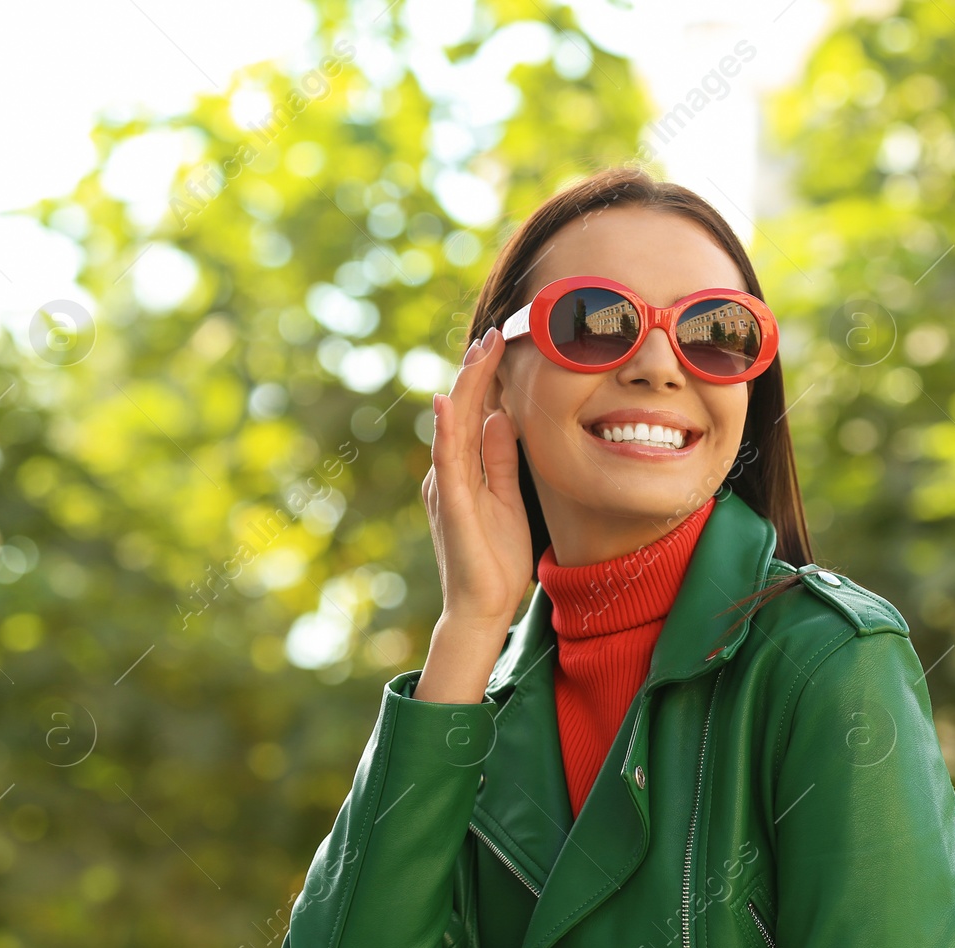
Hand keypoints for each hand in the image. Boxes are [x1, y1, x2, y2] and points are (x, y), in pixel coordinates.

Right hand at [421, 326, 532, 629]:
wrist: (482, 608)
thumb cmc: (496, 559)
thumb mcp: (508, 500)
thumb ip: (501, 460)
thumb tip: (501, 417)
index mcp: (463, 470)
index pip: (472, 414)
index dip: (484, 379)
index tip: (500, 345)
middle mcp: (448, 473)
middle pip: (460, 412)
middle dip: (476, 371)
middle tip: (492, 333)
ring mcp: (446, 487)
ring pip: (452, 426)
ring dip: (464, 387)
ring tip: (477, 352)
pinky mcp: (451, 506)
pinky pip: (447, 461)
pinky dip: (446, 430)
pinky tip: (447, 402)